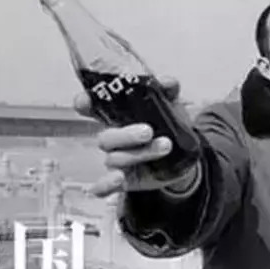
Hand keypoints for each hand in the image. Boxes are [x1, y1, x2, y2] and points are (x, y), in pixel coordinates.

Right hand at [73, 76, 191, 196]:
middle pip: (106, 138)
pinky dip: (105, 186)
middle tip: (147, 132)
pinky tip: (117, 180)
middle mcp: (115, 139)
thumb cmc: (169, 128)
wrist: (184, 158)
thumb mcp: (171, 106)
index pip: (94, 109)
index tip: (85, 102)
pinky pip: (104, 187)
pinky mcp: (123, 182)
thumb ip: (168, 91)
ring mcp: (118, 161)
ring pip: (115, 159)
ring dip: (140, 154)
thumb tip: (167, 81)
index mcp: (120, 118)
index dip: (85, 105)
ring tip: (165, 146)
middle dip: (126, 135)